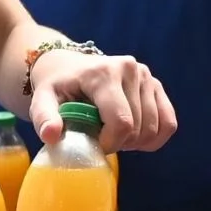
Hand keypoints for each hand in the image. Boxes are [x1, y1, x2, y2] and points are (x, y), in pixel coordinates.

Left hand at [29, 50, 176, 153]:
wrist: (67, 66)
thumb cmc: (56, 86)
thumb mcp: (42, 99)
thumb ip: (44, 117)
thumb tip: (52, 136)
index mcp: (103, 73)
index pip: (121, 121)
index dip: (111, 143)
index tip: (95, 144)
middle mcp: (130, 70)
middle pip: (138, 128)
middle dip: (120, 143)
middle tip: (101, 139)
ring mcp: (146, 76)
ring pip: (154, 127)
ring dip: (136, 142)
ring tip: (114, 135)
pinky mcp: (155, 84)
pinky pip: (168, 122)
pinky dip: (154, 137)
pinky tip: (134, 137)